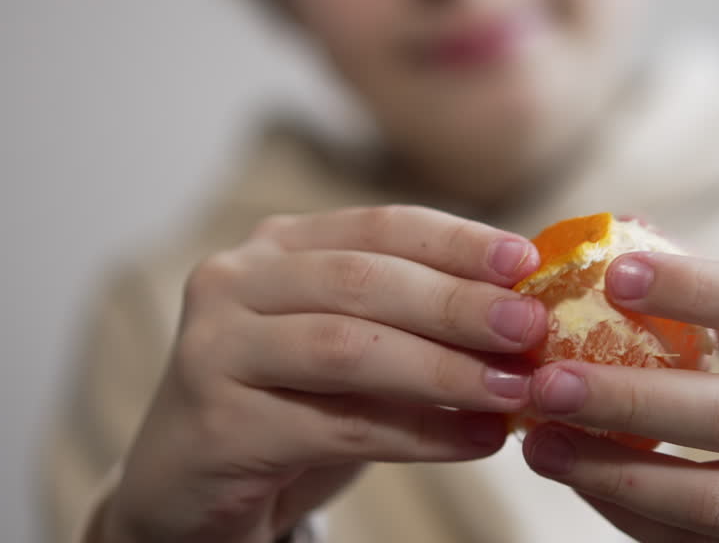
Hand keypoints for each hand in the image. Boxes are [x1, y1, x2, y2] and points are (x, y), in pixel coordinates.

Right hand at [102, 206, 545, 542]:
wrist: (188, 493)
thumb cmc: (289, 410)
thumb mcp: (353, 349)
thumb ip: (414, 321)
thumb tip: (525, 307)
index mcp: (276, 247)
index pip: (380, 227)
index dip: (457, 241)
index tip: (526, 262)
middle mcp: (234, 281)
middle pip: (363, 279)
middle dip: (456, 303)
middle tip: (530, 327)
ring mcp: (214, 348)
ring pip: (347, 347)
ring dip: (443, 369)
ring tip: (516, 391)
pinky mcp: (215, 422)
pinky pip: (338, 424)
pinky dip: (419, 433)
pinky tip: (477, 440)